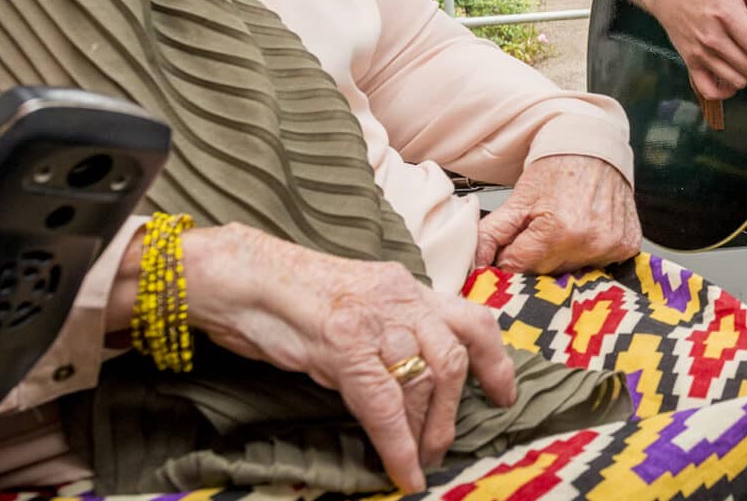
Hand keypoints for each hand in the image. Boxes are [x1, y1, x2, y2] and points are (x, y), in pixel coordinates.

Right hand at [183, 224, 515, 492]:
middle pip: (453, 357)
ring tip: (420, 461)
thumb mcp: (358, 304)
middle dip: (454, 412)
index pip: (472, 318)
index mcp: (405, 288)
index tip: (504, 395)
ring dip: (427, 431)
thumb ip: (390, 330)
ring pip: (423, 381)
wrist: (242, 276)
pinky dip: (397, 443)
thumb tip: (412, 379)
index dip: (496, 360)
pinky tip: (402, 471)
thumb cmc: (292, 297)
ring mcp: (373, 320)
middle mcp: (399, 298)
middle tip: (443, 448)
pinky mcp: (342, 344)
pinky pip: (383, 402)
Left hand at [474, 154, 641, 273]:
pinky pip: (599, 264)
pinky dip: (589, 252)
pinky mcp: (627, 245)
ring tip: (566, 226)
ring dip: (563, 255)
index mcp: (557, 231)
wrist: (594, 147)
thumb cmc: (555, 169)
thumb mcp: (517, 198)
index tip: (518, 239)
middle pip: (546, 272)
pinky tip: (586, 229)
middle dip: (537, 256)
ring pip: (572, 271)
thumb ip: (490, 234)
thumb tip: (474, 267)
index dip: (512, 254)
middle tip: (542, 228)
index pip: (518, 268)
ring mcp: (612, 245)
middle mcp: (589, 242)